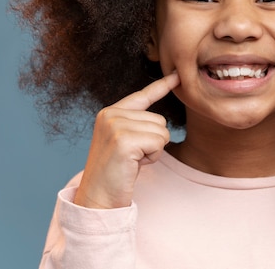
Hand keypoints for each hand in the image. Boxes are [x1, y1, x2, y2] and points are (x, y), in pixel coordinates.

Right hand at [74, 72, 179, 207]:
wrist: (98, 199)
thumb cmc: (115, 174)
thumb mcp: (125, 142)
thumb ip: (137, 125)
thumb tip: (160, 120)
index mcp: (110, 112)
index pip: (142, 95)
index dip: (161, 85)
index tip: (177, 74)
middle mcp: (110, 114)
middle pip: (159, 119)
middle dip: (153, 142)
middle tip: (132, 157)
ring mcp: (115, 125)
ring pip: (161, 131)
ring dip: (153, 151)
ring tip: (131, 161)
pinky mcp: (124, 140)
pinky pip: (159, 142)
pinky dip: (152, 157)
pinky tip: (134, 165)